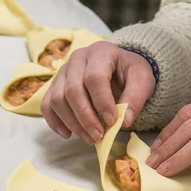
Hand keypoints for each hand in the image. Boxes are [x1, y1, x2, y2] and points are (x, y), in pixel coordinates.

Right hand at [41, 41, 155, 144]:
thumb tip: (124, 121)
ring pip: (57, 98)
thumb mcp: (143, 80)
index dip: (102, 102)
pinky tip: (68, 134)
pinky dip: (55, 121)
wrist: (119, 67)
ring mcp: (63, 71)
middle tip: (99, 136)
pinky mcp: (55, 85)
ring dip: (72, 123)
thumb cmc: (130, 72)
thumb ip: (136, 98)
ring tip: (90, 138)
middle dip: (86, 117)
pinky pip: (47, 104)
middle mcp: (77, 58)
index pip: (94, 78)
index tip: (112, 121)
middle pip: (73, 90)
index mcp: (101, 52)